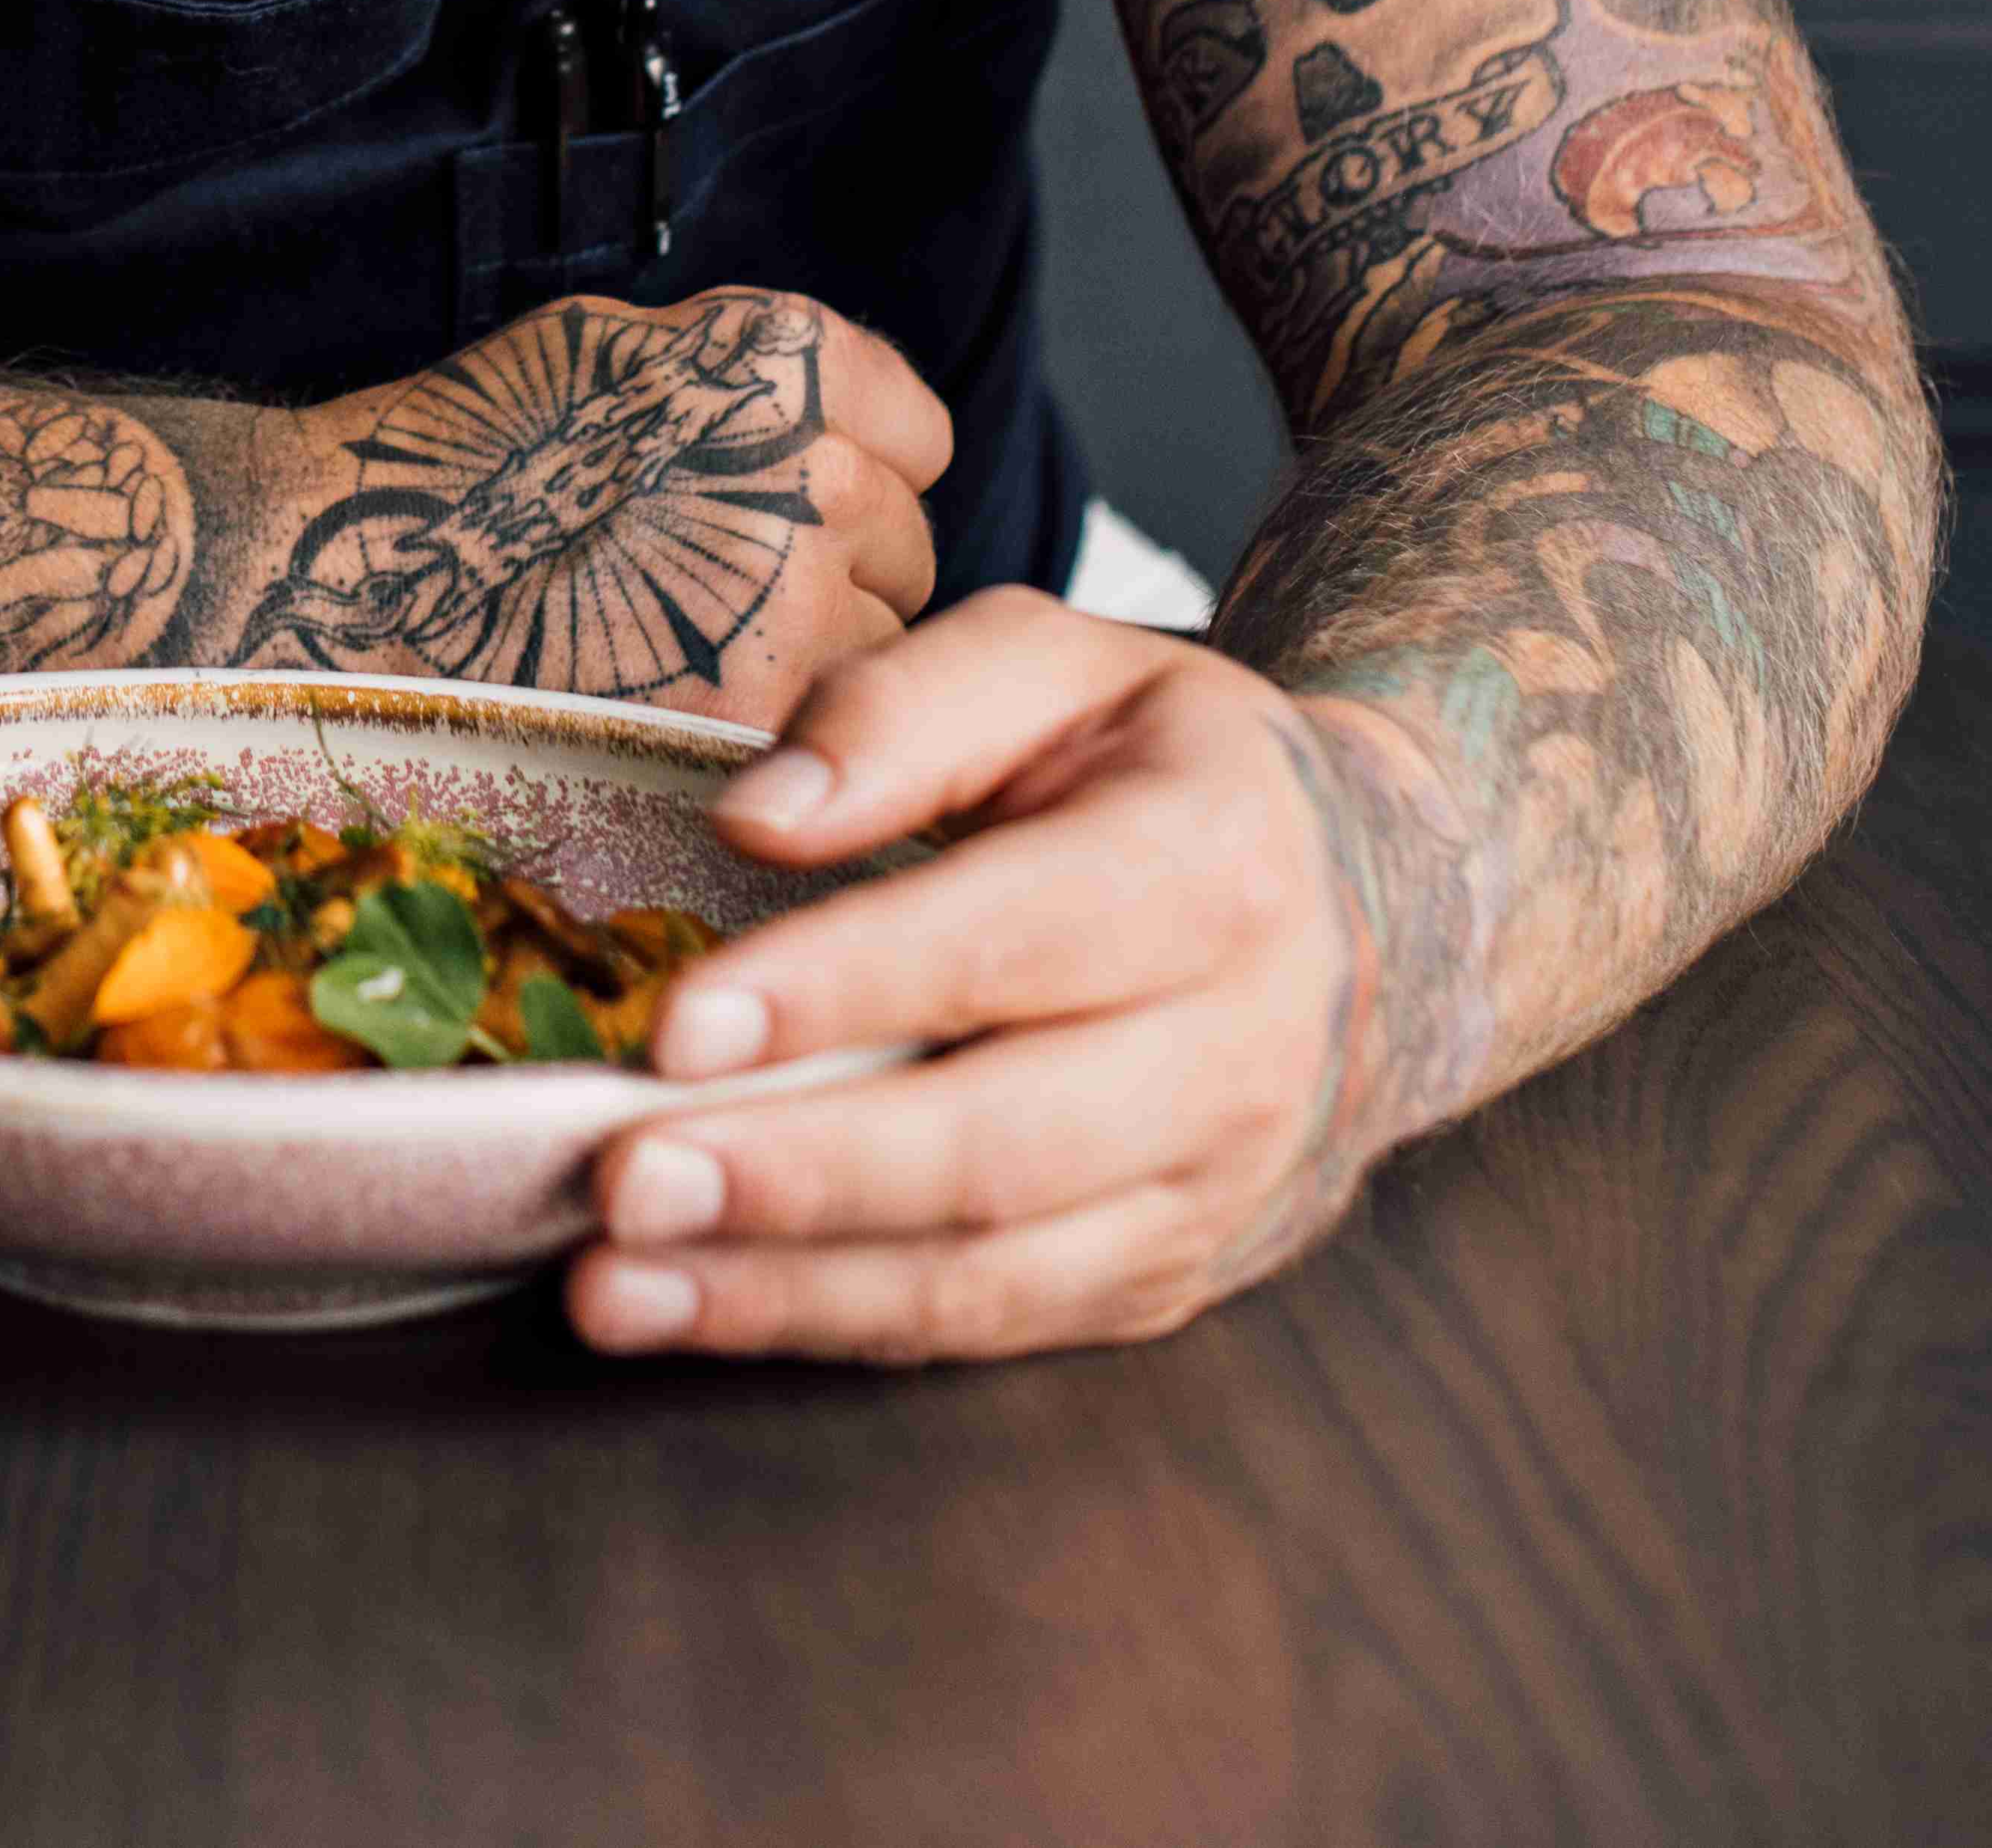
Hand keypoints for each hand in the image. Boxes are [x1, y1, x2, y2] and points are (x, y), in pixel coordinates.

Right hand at [235, 287, 948, 724]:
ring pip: (881, 659)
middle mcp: (804, 466)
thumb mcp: (614, 351)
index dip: (854, 482)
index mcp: (774, 362)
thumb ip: (739, 381)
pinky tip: (681, 720)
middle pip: (906, 553)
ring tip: (682, 666)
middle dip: (835, 585)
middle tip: (710, 601)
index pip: (918, 437)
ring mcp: (791, 598)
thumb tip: (834, 429)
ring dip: (813, 675)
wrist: (354, 576)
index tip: (786, 510)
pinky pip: (829, 744)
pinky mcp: (758, 717)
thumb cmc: (465, 462)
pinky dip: (776, 747)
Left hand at [568, 588, 1386, 1364]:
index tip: (682, 1024)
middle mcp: (1231, 1052)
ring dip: (789, 1288)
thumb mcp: (1058, 664)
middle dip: (800, 1173)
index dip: (844, 988)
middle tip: (624, 1178)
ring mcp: (1205, 1190)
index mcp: (1213, 866)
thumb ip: (901, 712)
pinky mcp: (1161, 1279)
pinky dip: (837, 1327)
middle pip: (1000, 1144)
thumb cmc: (1168, 764)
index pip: (1013, 941)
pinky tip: (698, 1308)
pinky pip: (993, 1324)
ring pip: (989, 1273)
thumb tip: (755, 817)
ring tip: (615, 1282)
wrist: (1376, 910)